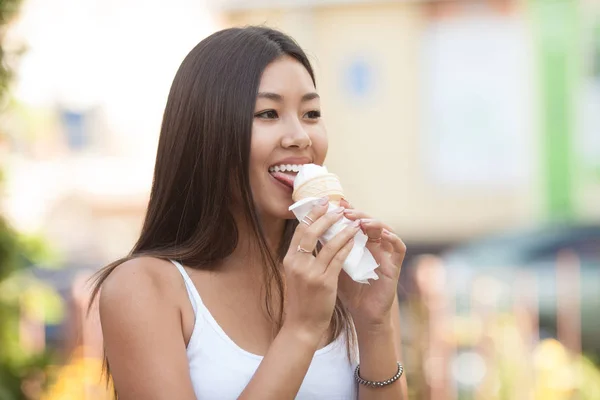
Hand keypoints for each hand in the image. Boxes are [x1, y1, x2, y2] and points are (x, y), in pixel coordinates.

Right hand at [282, 198, 361, 341]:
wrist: (301, 326)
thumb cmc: (301, 301)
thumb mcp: (296, 275)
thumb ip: (302, 258)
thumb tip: (312, 239)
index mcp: (289, 260)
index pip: (299, 231)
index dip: (311, 215)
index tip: (321, 204)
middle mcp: (297, 264)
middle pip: (310, 232)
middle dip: (325, 216)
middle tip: (337, 207)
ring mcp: (310, 273)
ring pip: (328, 244)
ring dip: (341, 230)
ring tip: (352, 221)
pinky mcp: (324, 282)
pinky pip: (338, 259)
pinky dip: (347, 247)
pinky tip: (354, 240)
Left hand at [336, 198, 405, 327]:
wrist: (362, 312)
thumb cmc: (347, 290)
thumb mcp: (333, 266)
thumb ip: (326, 249)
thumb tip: (307, 230)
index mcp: (358, 242)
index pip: (353, 220)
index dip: (345, 210)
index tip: (333, 203)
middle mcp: (373, 244)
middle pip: (368, 221)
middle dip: (357, 214)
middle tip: (345, 211)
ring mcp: (385, 253)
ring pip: (384, 229)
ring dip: (373, 223)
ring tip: (361, 221)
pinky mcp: (395, 265)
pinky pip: (399, 247)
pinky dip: (393, 238)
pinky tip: (383, 234)